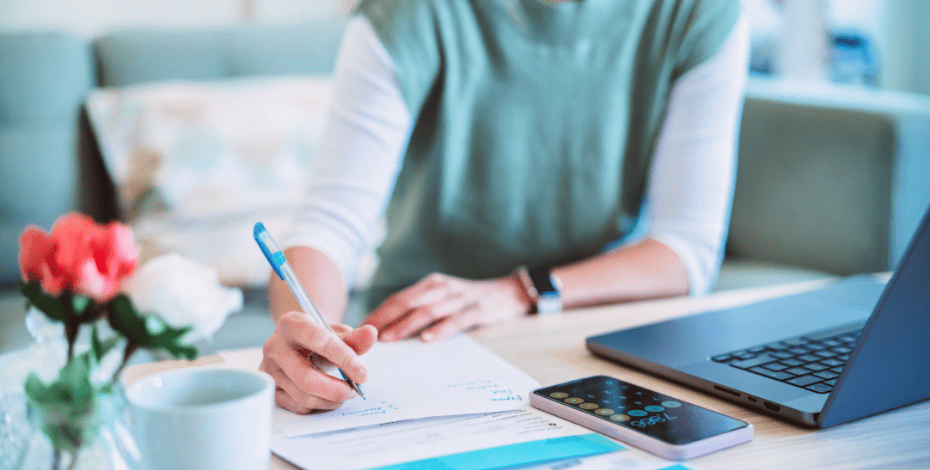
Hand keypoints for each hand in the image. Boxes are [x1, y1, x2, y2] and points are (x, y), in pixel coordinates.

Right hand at [260, 312, 376, 413]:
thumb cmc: (318, 335)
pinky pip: (298, 406)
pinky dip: (320, 405)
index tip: (364, 374)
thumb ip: (354, 337)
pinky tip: (329, 396)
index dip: (346, 360)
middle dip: (336, 389)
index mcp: (290, 324)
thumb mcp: (336, 331)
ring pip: (304, 396)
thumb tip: (371, 335)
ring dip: (331, 400)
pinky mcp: (272, 389)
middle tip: (354, 390)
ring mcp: (269, 370)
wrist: (298, 340)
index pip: (320, 342)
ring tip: (345, 392)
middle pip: (307, 378)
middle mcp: (274, 347)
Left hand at [363, 272, 531, 341]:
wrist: (508, 292)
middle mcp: (442, 287)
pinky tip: (427, 339)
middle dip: (385, 318)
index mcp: (430, 284)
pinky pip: (456, 320)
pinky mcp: (477, 309)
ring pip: (428, 310)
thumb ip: (420, 309)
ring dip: (406, 325)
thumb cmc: (469, 301)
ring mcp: (459, 297)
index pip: (398, 298)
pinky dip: (441, 329)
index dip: (379, 313)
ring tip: (390, 338)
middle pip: (407, 302)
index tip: (360, 328)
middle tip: (367, 335)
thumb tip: (388, 331)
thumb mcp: (443, 299)